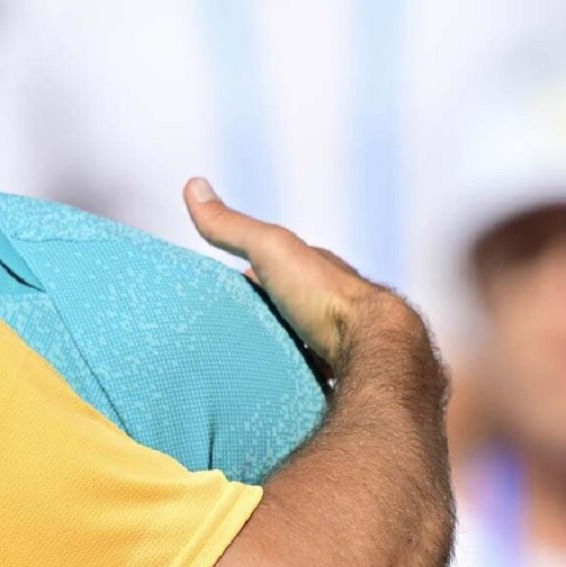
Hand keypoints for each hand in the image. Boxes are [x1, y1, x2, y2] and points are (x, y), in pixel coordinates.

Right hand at [184, 177, 402, 367]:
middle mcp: (329, 302)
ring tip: (244, 361)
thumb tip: (193, 184)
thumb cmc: (322, 294)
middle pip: (287, 305)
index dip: (249, 273)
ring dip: (278, 346)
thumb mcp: (269, 249)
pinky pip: (308, 372)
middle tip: (226, 328)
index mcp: (314, 270)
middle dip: (262, 314)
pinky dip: (291, 374)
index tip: (221, 289)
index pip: (276, 266)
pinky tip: (272, 382)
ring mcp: (337, 340)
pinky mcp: (338, 373)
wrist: (372, 346)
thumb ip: (232, 226)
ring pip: (299, 340)